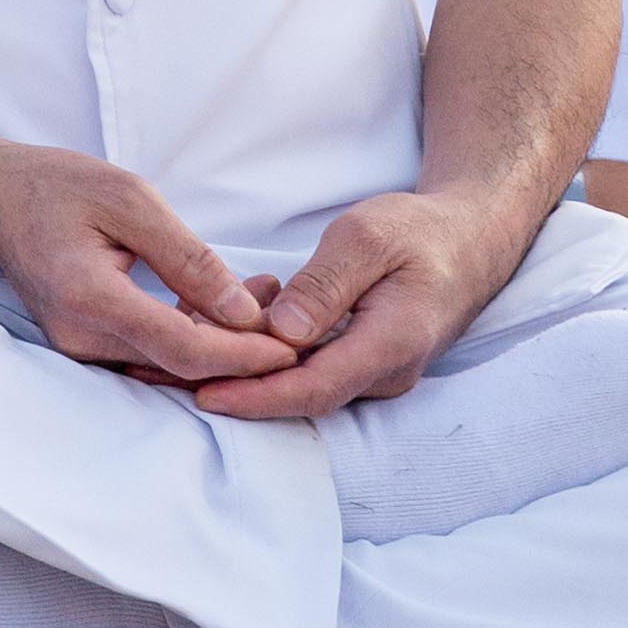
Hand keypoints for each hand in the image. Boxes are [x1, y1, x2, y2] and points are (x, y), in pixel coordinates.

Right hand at [0, 141, 297, 388]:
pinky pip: (152, 354)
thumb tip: (246, 313)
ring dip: (224, 343)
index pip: (184, 351)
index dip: (245, 355)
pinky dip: (195, 336)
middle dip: (244, 349)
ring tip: (265, 295)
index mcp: (89, 298)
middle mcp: (80, 337)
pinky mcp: (85, 343)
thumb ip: (189, 258)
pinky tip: (224, 304)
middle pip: (183, 367)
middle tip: (289, 310)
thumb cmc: (54, 184)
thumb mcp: (129, 199)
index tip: (294, 345)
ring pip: (171, 365)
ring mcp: (79, 346)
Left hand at [193, 188, 499, 421]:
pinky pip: (307, 366)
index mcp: (391, 344)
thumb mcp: (367, 239)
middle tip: (160, 361)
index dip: (256, 396)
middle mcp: (384, 371)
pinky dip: (264, 347)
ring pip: (299, 380)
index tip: (201, 392)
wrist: (467, 240)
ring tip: (181, 330)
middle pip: (299, 393)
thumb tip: (282, 333)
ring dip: (242, 361)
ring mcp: (374, 371)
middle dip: (232, 382)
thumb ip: (325, 286)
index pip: (315, 387)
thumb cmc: (419, 232)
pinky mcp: (361, 360)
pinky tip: (231, 315)